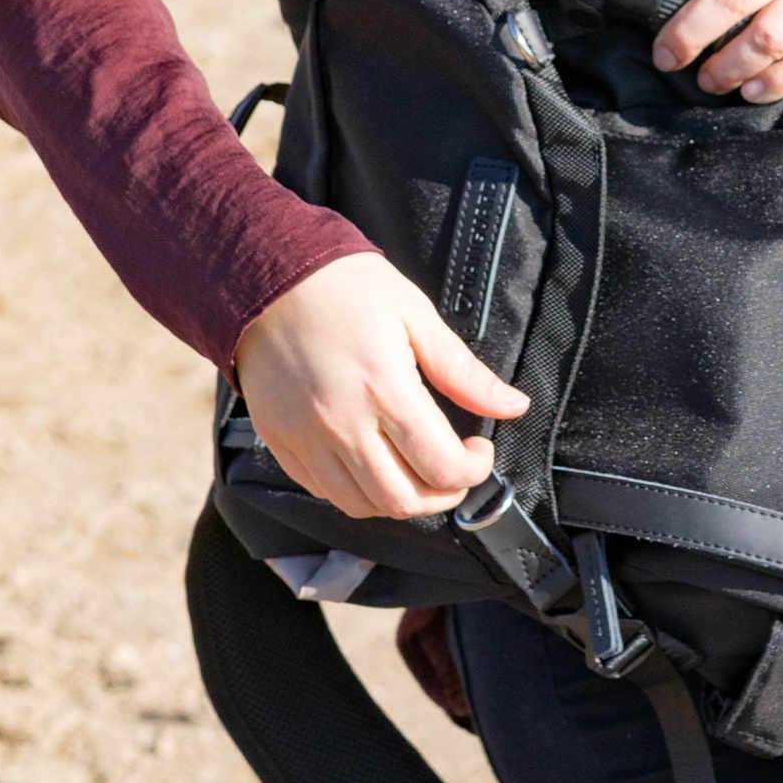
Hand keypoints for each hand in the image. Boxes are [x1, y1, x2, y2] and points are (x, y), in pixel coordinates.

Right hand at [232, 252, 528, 519]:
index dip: (474, 470)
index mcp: (384, 389)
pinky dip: (358, 493)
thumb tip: (514, 406)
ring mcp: (306, 439)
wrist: (268, 276)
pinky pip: (323, 492)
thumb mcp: (416, 316)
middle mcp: (343, 424)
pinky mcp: (280, 443)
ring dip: (402, 499)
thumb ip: (465, 371)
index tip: (479, 449)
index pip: (441, 466)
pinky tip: (376, 463)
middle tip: (455, 466)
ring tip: (418, 468)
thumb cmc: (348, 288)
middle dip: (443, 495)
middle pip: (403, 500)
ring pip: (362, 506)